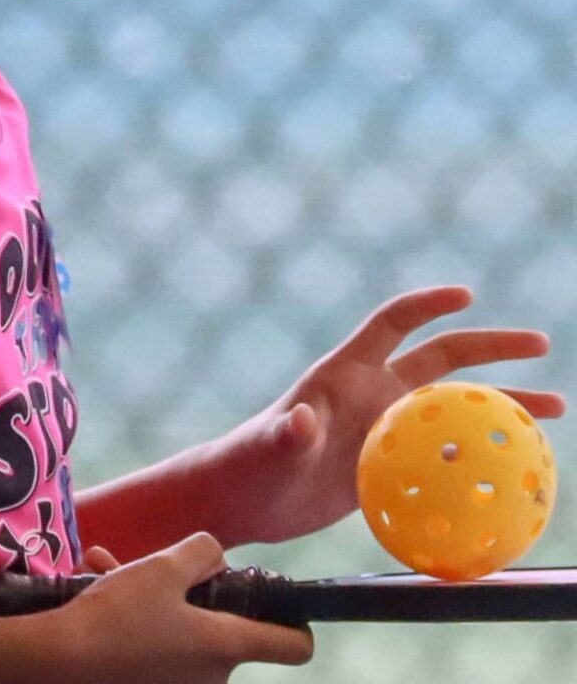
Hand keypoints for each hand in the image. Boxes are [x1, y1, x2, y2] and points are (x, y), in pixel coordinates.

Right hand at [41, 533, 311, 682]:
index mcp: (225, 646)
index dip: (294, 618)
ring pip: (179, 629)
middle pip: (222, 626)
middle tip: (154, 568)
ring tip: (106, 569)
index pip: (295, 646)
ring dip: (149, 595)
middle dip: (188, 590)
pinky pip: (155, 646)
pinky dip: (132, 618)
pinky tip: (95, 584)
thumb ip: (201, 553)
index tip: (272, 597)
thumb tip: (217, 558)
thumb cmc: (119, 615)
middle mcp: (212, 676)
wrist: (61, 664)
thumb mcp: (162, 567)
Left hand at [213, 286, 564, 544]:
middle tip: (541, 343)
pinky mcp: (393, 465)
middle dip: (490, 347)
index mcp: (346, 371)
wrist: (248, 502)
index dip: (426, 304)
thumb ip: (286, 435)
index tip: (466, 294)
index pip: (392, 323)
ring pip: (455, 408)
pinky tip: (520, 471)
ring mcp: (386, 428)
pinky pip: (448, 455)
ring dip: (502, 404)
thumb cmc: (251, 465)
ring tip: (557, 408)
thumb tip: (300, 421)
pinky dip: (482, 457)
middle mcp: (373, 393)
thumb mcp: (269, 449)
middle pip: (441, 359)